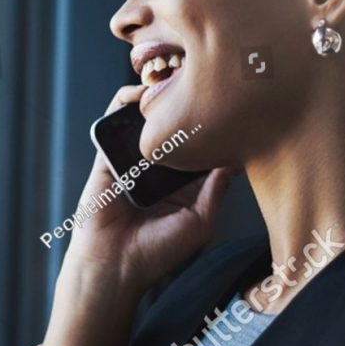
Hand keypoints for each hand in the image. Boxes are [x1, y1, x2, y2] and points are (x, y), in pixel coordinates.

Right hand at [61, 84, 236, 296]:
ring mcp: (132, 160)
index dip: (212, 123)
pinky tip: (140, 94)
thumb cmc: (156, 253)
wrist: (113, 267)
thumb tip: (237, 156)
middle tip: (201, 79)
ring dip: (153, 96)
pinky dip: (123, 103)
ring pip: (143, 118)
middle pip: (173, 125)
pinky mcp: (107, 157)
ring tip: (169, 78)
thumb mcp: (200, 221)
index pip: (200, 144)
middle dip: (185, 102)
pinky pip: (113, 123)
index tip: (228, 100)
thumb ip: (216, 188)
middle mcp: (158, 167)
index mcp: (183, 183)